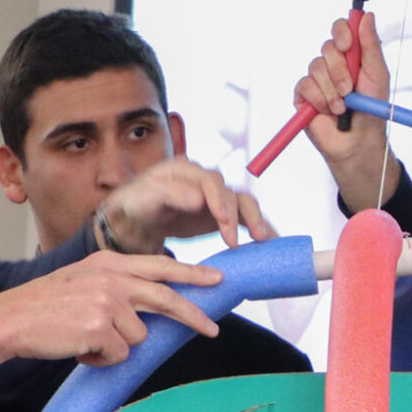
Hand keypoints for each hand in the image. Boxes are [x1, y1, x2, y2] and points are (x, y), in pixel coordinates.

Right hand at [0, 252, 222, 391]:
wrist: (9, 320)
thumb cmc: (44, 307)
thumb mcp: (83, 281)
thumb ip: (117, 287)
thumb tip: (150, 311)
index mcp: (108, 262)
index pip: (159, 266)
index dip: (190, 275)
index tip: (217, 280)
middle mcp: (111, 278)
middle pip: (166, 298)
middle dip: (193, 316)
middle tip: (213, 330)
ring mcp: (106, 302)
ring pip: (138, 337)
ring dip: (116, 347)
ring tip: (85, 339)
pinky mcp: (100, 327)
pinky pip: (119, 356)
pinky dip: (101, 359)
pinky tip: (78, 348)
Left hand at [97, 158, 274, 253]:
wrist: (140, 218)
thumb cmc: (139, 204)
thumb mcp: (146, 198)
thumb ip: (170, 195)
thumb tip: (198, 199)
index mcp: (187, 170)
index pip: (210, 182)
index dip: (219, 200)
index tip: (222, 220)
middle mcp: (206, 180)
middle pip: (232, 193)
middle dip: (240, 217)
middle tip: (240, 241)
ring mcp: (217, 197)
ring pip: (244, 204)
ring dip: (256, 221)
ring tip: (264, 240)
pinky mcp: (224, 213)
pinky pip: (246, 218)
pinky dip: (260, 227)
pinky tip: (272, 241)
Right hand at [295, 14, 399, 205]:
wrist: (358, 140)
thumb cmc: (371, 110)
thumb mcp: (377, 74)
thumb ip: (371, 45)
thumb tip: (367, 16)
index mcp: (351, 55)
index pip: (340, 29)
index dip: (341, 32)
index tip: (348, 45)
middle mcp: (332, 63)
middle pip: (327, 47)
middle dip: (340, 70)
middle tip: (349, 90)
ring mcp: (317, 78)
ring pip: (316, 67)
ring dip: (332, 90)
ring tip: (342, 107)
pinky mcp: (303, 95)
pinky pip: (306, 85)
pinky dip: (319, 99)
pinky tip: (328, 111)